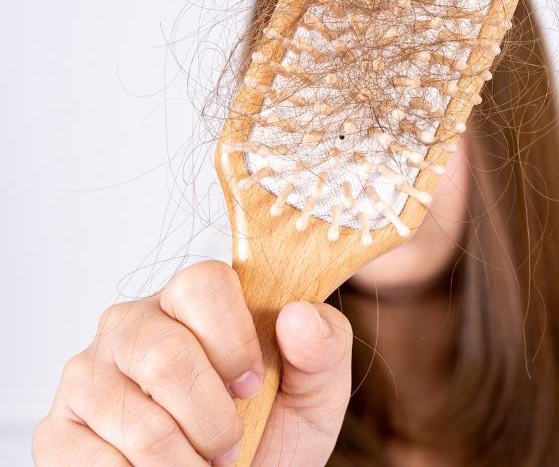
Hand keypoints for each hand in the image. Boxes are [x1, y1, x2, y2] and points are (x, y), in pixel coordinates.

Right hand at [32, 260, 352, 465]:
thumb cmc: (271, 427)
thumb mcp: (315, 389)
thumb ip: (323, 346)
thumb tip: (298, 317)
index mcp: (192, 300)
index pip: (203, 284)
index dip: (234, 340)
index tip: (254, 384)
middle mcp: (132, 324)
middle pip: (166, 356)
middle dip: (213, 420)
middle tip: (230, 446)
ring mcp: (89, 375)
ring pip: (138, 420)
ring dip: (185, 462)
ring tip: (202, 466)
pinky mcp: (59, 431)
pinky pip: (95, 462)